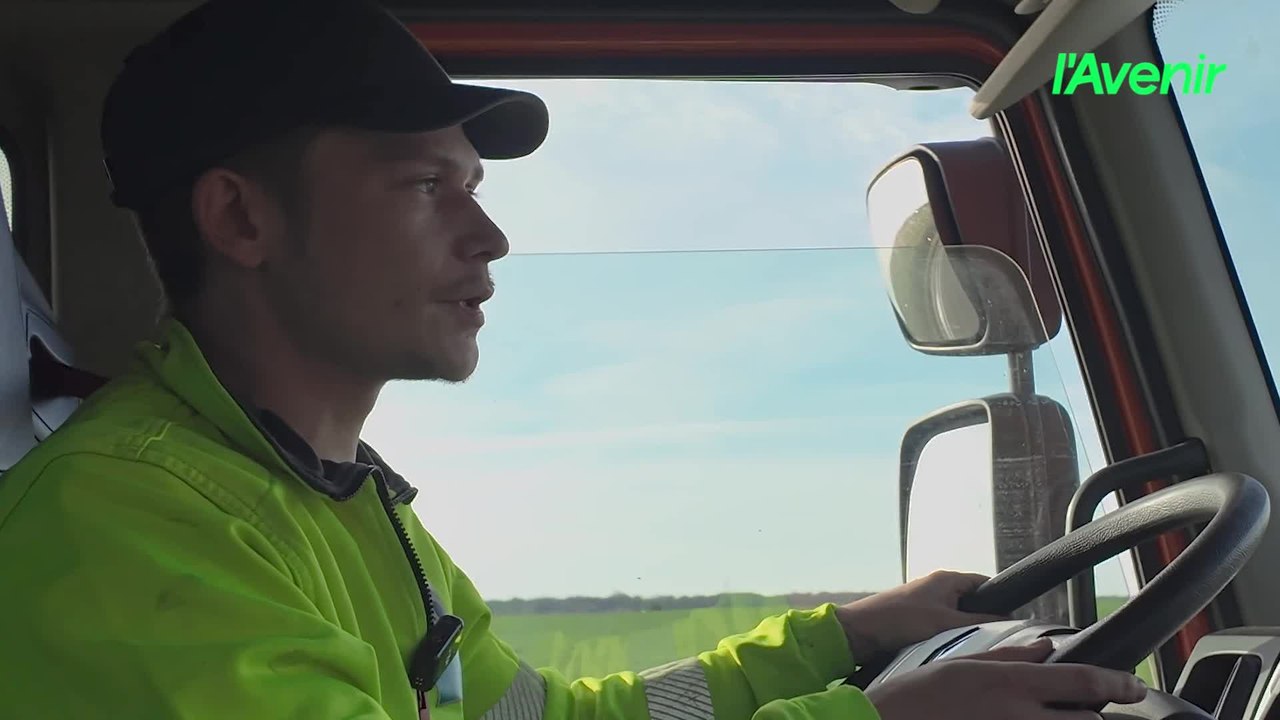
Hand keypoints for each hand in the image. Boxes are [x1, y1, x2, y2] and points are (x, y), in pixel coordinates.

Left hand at [835, 570, 1005, 663]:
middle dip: (981, 617)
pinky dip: (946, 633)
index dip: (1000, 598)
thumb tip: (1007, 620)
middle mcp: (937, 586)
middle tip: (991, 636)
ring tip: (968, 642)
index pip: (984, 583)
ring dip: (961, 628)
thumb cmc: (899, 619)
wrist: (860, 631)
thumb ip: (980, 621)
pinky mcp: (915, 616)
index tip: (1013, 617)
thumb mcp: (946, 622)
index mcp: (947, 579)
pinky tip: (948, 646)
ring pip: (956, 615)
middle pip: (972, 600)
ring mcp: (925, 601)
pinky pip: (940, 624)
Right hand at [865, 640, 1147, 719]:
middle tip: (1083, 709)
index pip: (1084, 683)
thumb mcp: (961, 663)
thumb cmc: (916, 697)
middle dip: (1091, 716)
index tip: (1133, 686)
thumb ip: (1010, 656)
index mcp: (1010, 684)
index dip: (1119, 684)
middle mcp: (1020, 717)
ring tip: (1048, 717)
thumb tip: (1046, 649)